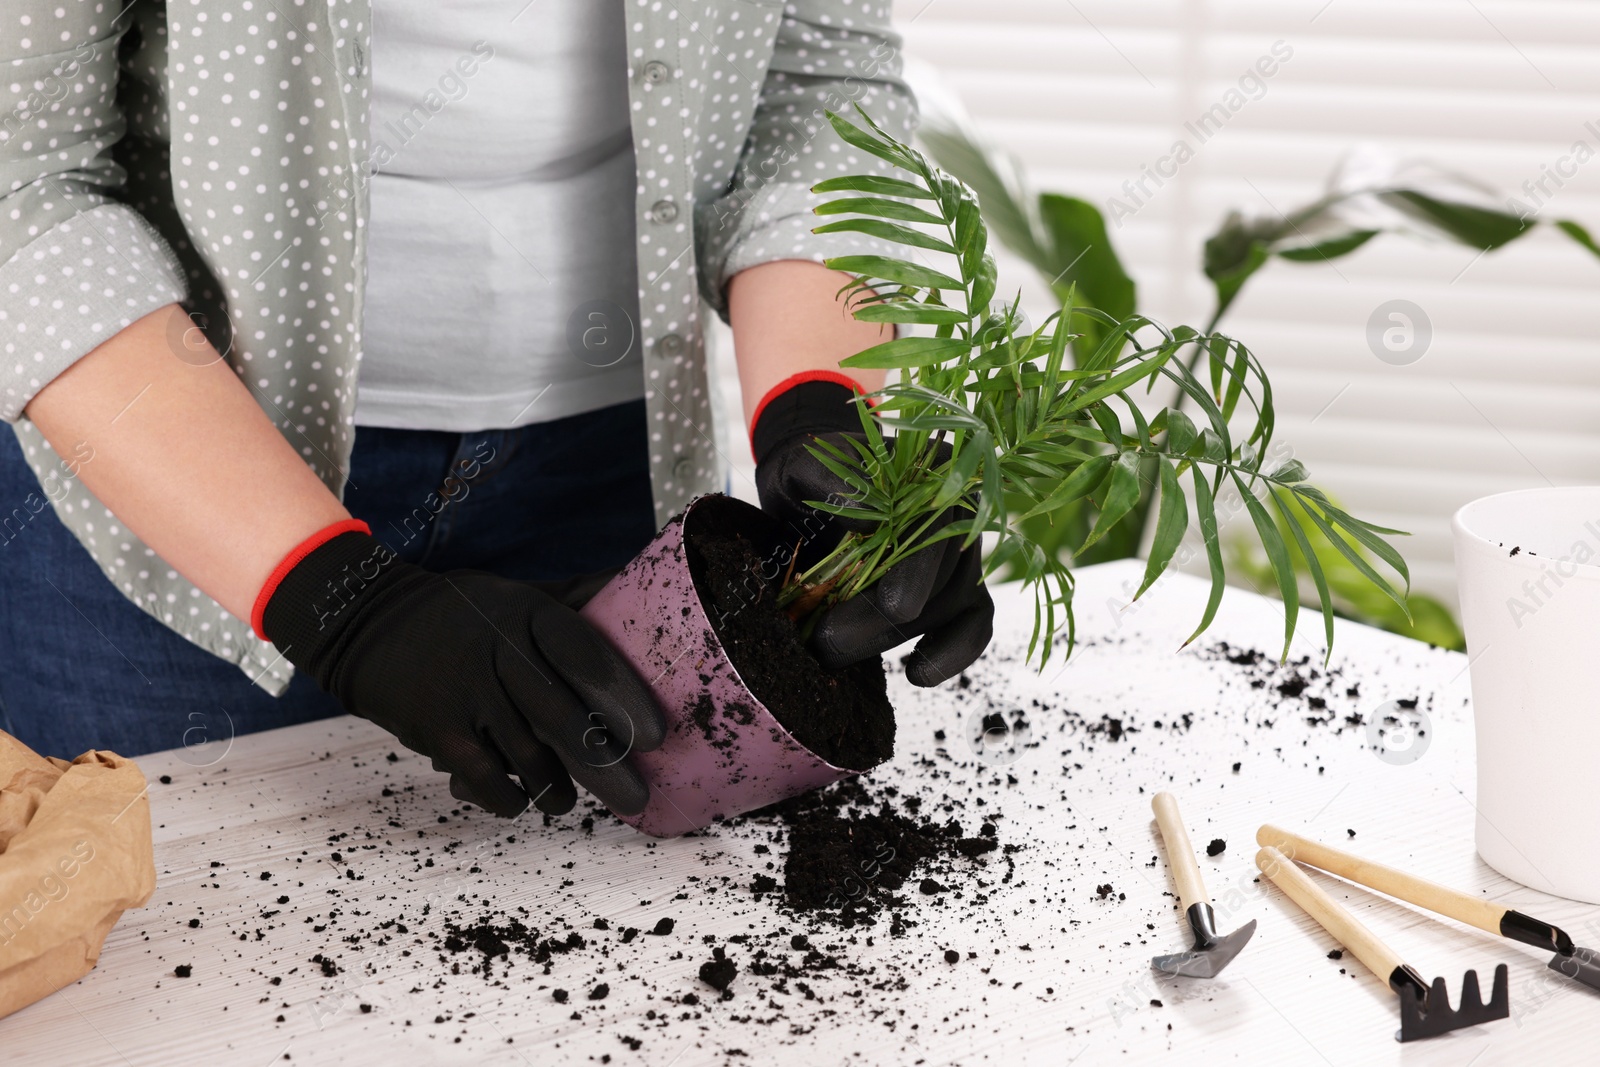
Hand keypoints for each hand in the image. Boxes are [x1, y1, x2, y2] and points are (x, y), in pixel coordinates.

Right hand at [257, 530, 663, 816]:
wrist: (366, 623)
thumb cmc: (463, 615)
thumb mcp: (516, 593)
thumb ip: (574, 599)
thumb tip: (633, 585)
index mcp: (526, 613)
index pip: (585, 654)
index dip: (624, 696)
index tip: (657, 735)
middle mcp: (499, 649)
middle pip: (564, 718)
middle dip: (608, 766)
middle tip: (638, 796)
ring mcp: (466, 691)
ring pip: (528, 757)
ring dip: (558, 789)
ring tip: (570, 801)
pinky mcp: (437, 730)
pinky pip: (487, 779)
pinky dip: (510, 799)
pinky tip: (523, 801)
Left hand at [752, 377, 993, 686]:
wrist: (814, 489)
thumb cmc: (812, 476)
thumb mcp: (806, 467)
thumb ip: (831, 481)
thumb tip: (865, 514)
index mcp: (933, 476)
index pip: (936, 533)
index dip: (913, 577)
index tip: (889, 610)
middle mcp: (961, 516)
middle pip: (941, 581)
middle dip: (881, 622)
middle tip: (824, 643)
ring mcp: (964, 558)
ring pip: (951, 611)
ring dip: (894, 642)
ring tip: (834, 653)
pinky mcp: (959, 592)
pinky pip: (972, 628)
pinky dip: (949, 656)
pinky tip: (916, 673)